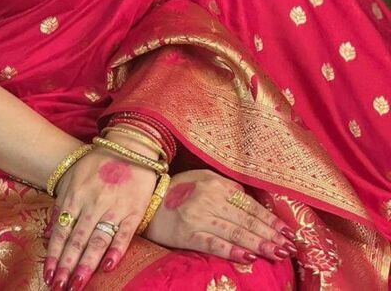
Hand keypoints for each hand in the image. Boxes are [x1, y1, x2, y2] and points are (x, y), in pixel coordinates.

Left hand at [43, 140, 158, 290]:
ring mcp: (114, 208)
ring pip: (97, 241)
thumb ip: (61, 204)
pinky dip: (116, 251)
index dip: (54, 254)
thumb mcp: (73, 177)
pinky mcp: (134, 211)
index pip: (61, 231)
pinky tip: (108, 267)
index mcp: (75, 195)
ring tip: (77, 285)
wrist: (131, 146)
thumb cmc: (99, 162)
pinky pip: (124, 234)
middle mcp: (92, 204)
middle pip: (77, 240)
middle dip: (66, 266)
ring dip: (86, 265)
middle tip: (58, 287)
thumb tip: (48, 234)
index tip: (48, 274)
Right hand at [143, 169, 297, 264]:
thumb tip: (249, 199)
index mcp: (215, 183)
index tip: (287, 232)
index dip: (269, 219)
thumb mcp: (202, 178)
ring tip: (276, 253)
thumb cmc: (178, 190)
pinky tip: (247, 256)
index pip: (249, 204)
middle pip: (245, 218)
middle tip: (289, 246)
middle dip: (269, 234)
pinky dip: (231, 249)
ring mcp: (198, 215)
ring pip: (234, 230)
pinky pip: (213, 242)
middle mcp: (209, 198)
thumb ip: (226, 187)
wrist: (147, 201)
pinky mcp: (187, 232)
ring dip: (257, 243)